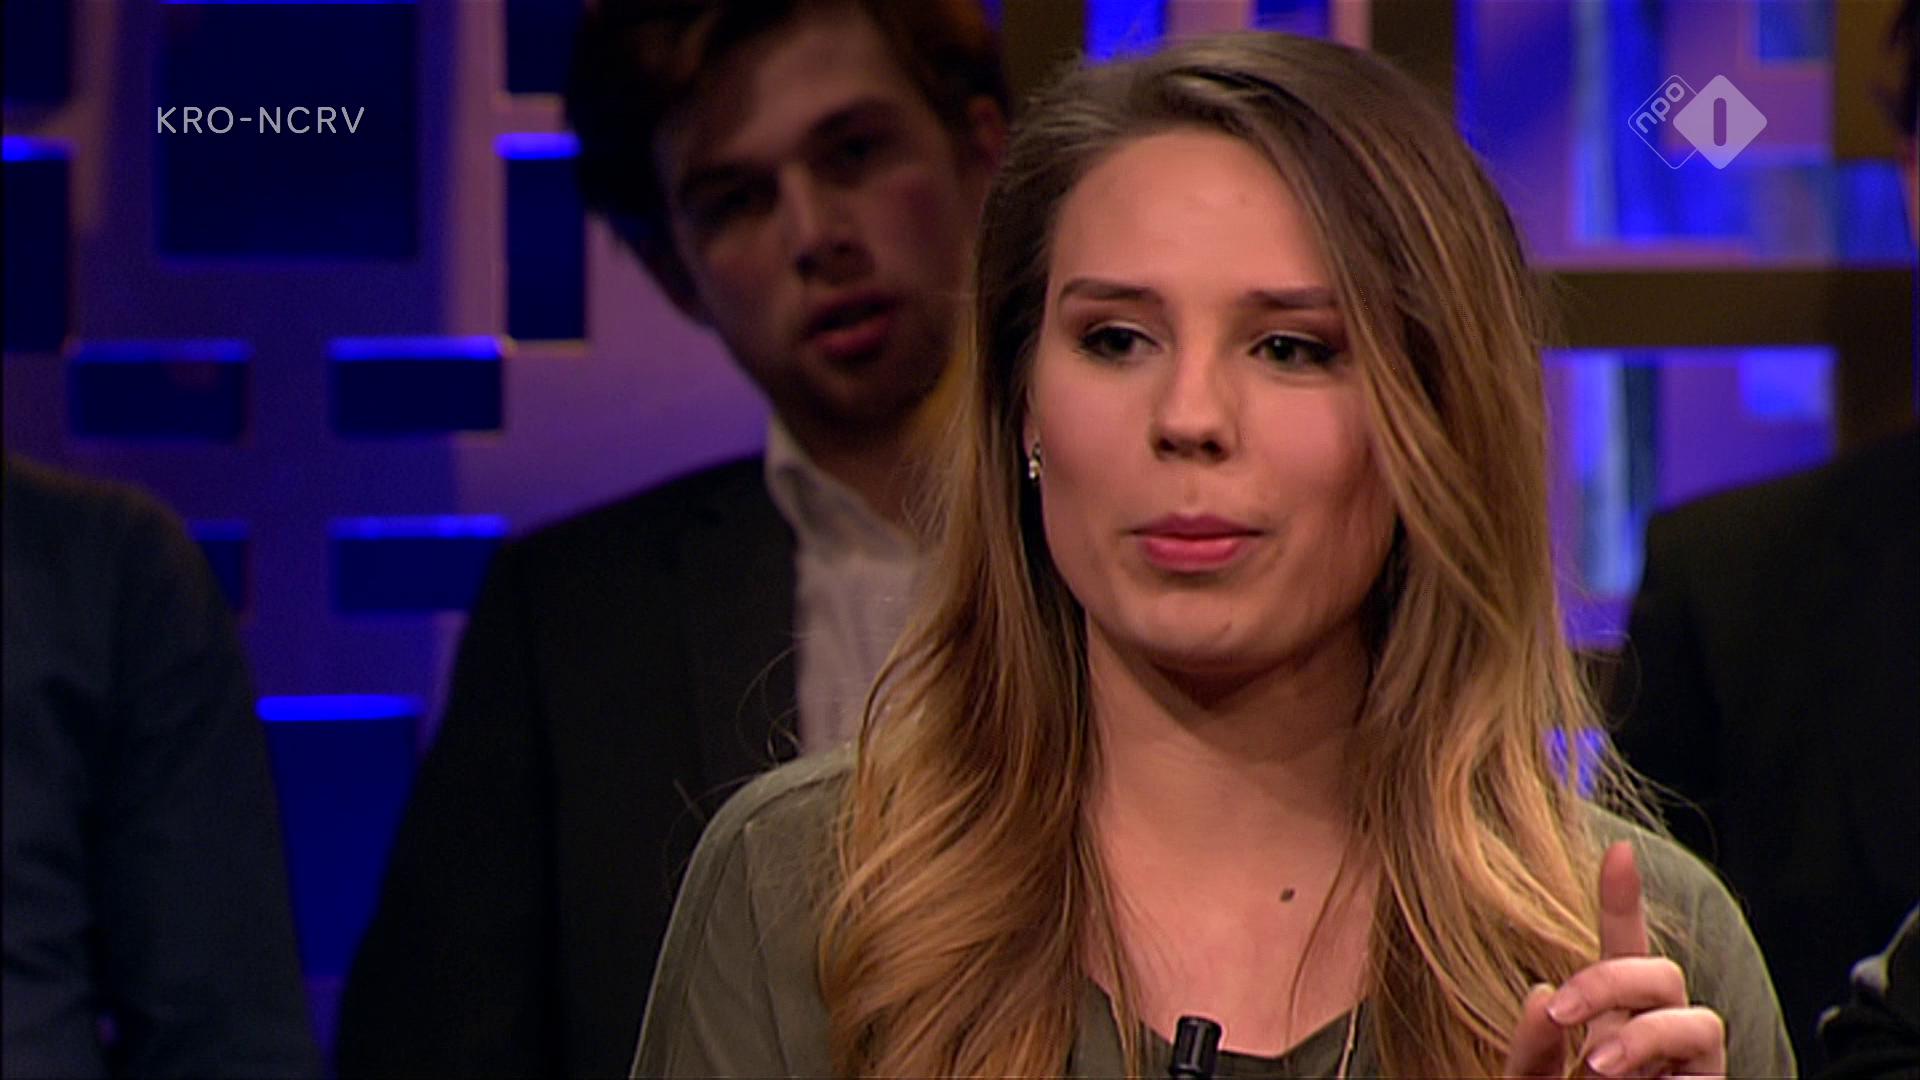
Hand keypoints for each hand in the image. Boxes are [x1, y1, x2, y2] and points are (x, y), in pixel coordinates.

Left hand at [1504, 841, 1725, 1077]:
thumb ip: (1531, 1047)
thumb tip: (1543, 994)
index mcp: (1611, 1019)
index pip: (1623, 951)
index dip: (1624, 900)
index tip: (1619, 849)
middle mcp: (1656, 1036)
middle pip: (1663, 974)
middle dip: (1611, 982)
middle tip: (1562, 1014)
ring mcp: (1687, 1068)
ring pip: (1702, 1021)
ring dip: (1648, 1036)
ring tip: (1599, 1065)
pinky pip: (1711, 1078)